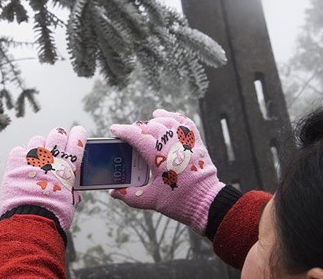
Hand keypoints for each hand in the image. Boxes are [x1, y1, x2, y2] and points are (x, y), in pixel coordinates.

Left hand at [0, 126, 86, 230]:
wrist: (30, 220)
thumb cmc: (54, 214)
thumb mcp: (69, 201)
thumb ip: (70, 190)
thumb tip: (72, 192)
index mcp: (68, 166)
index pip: (77, 140)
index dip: (78, 135)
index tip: (78, 133)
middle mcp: (51, 156)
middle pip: (57, 134)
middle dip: (57, 138)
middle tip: (55, 147)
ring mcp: (32, 156)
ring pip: (37, 140)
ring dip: (38, 148)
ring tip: (36, 161)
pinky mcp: (15, 160)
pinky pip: (19, 150)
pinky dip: (21, 157)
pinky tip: (22, 168)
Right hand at [109, 109, 224, 234]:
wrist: (208, 205)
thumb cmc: (180, 203)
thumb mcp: (151, 201)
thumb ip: (129, 196)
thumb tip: (114, 193)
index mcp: (161, 158)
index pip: (139, 137)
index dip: (124, 131)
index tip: (114, 129)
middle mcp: (174, 146)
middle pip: (152, 127)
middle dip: (138, 127)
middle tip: (129, 134)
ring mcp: (187, 144)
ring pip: (170, 121)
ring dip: (156, 120)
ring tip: (147, 123)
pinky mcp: (198, 145)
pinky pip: (187, 124)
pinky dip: (176, 118)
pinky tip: (169, 118)